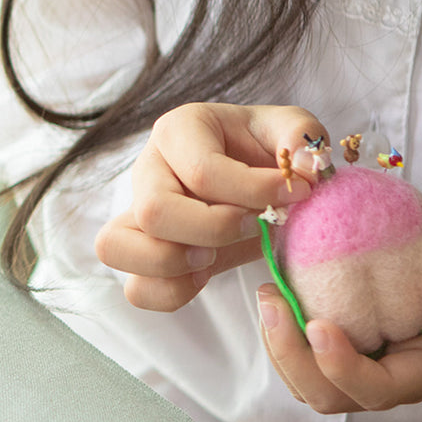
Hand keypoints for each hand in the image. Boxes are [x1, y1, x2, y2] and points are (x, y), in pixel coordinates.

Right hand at [94, 103, 324, 310]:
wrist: (256, 179)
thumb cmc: (267, 149)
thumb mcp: (292, 129)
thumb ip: (302, 136)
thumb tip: (304, 166)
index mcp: (180, 129)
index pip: (203, 170)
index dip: (256, 191)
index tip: (298, 194)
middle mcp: (148, 168)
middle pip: (154, 211)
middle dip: (213, 230)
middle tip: (254, 226)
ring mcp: (137, 212)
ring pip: (117, 247)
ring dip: (174, 264)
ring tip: (214, 257)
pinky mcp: (143, 252)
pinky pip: (135, 287)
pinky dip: (171, 293)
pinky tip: (206, 275)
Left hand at [257, 210, 421, 412]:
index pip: (379, 389)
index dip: (343, 368)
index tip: (317, 324)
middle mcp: (396, 377)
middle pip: (333, 396)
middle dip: (293, 358)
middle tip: (271, 302)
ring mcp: (371, 366)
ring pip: (313, 384)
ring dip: (281, 349)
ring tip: (268, 296)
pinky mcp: (352, 348)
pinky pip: (309, 360)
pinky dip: (286, 336)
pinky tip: (278, 295)